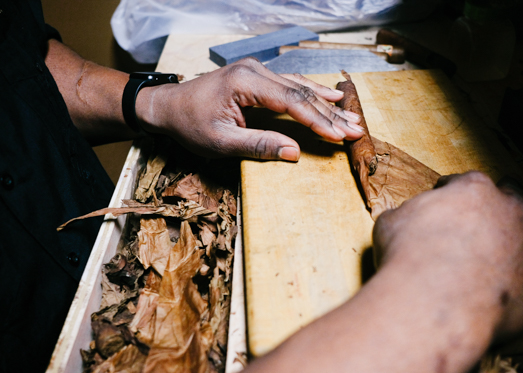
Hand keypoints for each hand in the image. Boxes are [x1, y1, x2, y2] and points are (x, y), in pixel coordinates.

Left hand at [136, 58, 364, 160]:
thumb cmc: (189, 124)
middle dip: (330, 113)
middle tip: (356, 129)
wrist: (167, 106)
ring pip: (299, 86)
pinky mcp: (256, 77)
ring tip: (350, 115)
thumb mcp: (221, 142)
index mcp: (245, 83)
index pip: (292, 102)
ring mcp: (256, 71)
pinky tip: (330, 95)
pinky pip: (290, 84)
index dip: (318, 121)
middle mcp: (254, 71)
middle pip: (301, 92)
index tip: (339, 135)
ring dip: (325, 103)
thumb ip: (258, 145)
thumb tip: (294, 152)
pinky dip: (311, 93)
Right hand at [373, 171, 522, 341]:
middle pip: (510, 192)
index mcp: (471, 189)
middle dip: (504, 191)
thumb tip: (402, 218)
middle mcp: (507, 207)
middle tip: (505, 188)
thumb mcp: (391, 224)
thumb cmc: (409, 259)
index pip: (465, 181)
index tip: (447, 195)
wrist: (434, 301)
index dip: (454, 188)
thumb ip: (406, 215)